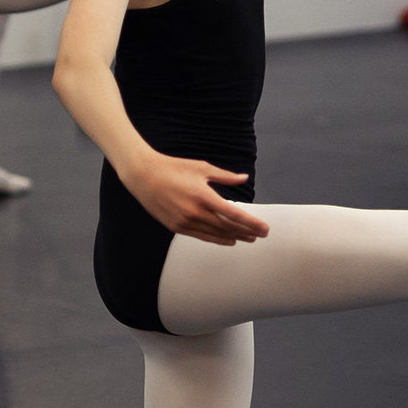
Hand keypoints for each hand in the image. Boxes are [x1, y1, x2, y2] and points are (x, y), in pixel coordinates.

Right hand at [121, 152, 269, 245]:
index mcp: (203, 195)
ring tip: (249, 239)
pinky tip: (228, 240)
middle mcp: (195, 211)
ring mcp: (185, 221)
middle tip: (262, 235)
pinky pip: (201, 237)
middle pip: (227, 227)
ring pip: (215, 235)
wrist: (143, 175)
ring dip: (234, 237)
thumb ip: (225, 176)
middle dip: (247, 232)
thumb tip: (244, 178)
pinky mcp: (176, 227)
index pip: (233, 214)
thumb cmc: (173, 167)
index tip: (264, 228)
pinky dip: (217, 240)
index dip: (251, 222)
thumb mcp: (201, 167)